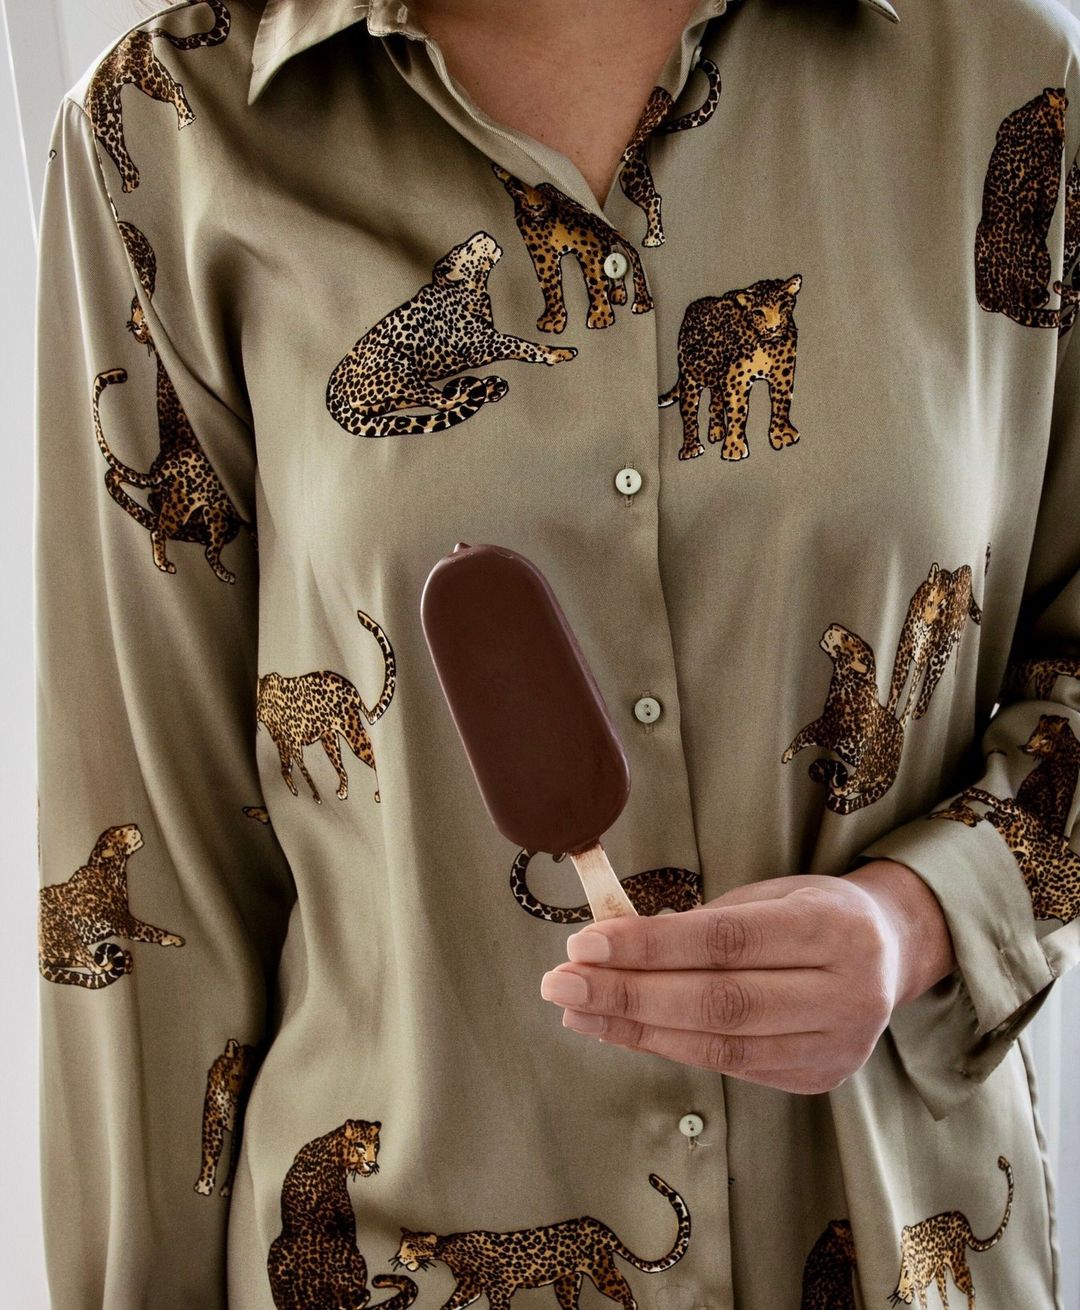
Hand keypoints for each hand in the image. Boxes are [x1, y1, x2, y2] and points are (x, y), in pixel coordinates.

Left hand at [538, 859, 957, 1093]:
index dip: (651, 945)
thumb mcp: (771, 894)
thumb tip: (618, 943)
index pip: (726, 941)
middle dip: (629, 995)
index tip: (585, 942)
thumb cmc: (814, 911)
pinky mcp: (818, 1078)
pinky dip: (669, 1047)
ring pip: (719, 1044)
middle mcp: (844, 992)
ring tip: (577, 1010)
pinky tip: (622, 1031)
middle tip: (561, 983)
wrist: (892, 952)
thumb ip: (705, 922)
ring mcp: (835, 1045)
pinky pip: (730, 1065)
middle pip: (719, 1002)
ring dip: (635, 1029)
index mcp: (832, 928)